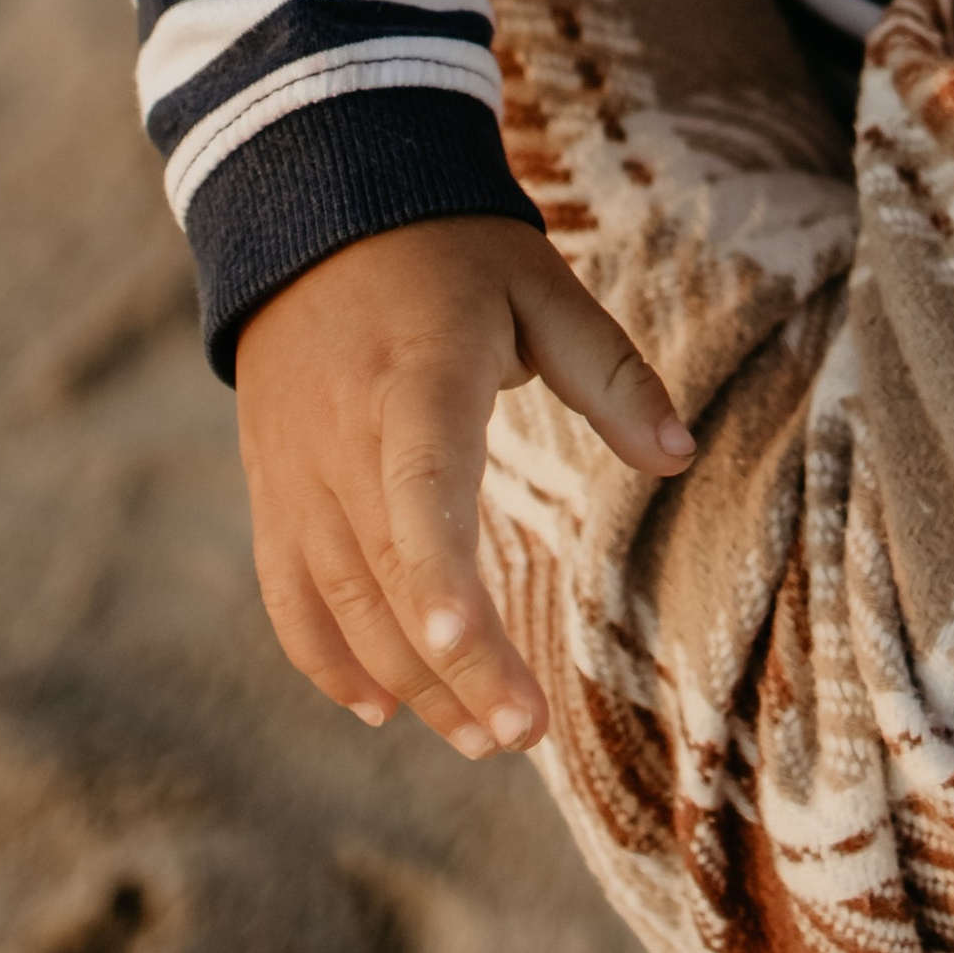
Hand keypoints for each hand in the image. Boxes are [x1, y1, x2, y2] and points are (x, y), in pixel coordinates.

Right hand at [234, 213, 694, 757]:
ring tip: (484, 738)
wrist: (316, 214)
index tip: (476, 656)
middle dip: (454, 670)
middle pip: (389, 578)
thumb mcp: (541, 288)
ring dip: (407, 683)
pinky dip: (326, 662)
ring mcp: (296, 474)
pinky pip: (288, 599)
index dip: (442, 584)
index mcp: (416, 381)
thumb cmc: (450, 255)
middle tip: (525, 735)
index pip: (422, 496)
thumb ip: (612, 373)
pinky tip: (380, 709)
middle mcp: (342, 440)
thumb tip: (681, 455)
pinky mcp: (271, 493)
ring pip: (342, 606)